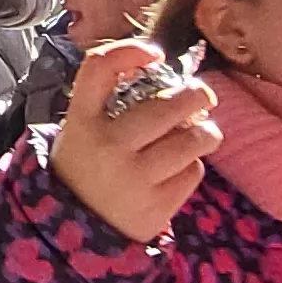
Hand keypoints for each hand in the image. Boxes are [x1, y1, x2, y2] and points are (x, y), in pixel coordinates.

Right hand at [51, 42, 216, 242]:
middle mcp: (107, 146)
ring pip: (191, 139)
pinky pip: (192, 172)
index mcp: (82, 122)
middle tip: (202, 96)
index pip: (100, 68)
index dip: (131, 51)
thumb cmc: (88, 168)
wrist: (76, 232)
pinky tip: (180, 167)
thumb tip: (161, 68)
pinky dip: (192, 165)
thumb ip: (108, 99)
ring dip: (205, 131)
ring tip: (204, 132)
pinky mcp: (155, 206)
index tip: (154, 55)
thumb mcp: (81, 130)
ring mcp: (133, 178)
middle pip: (166, 105)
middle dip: (196, 95)